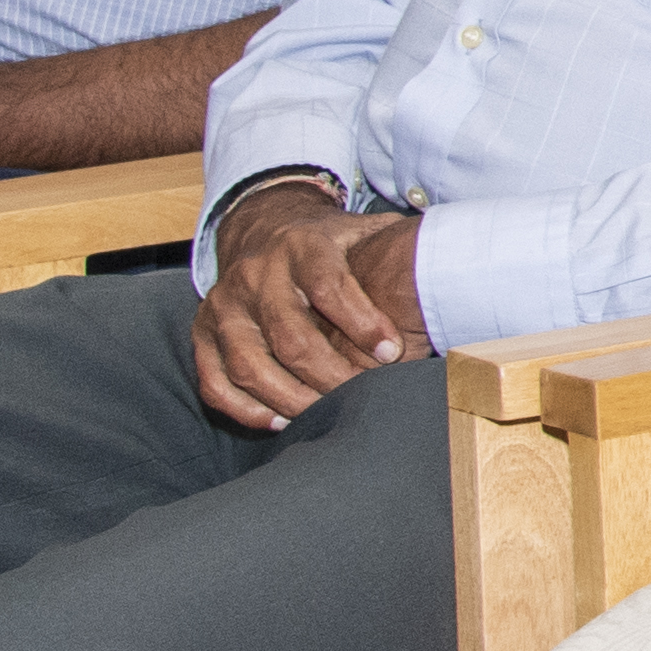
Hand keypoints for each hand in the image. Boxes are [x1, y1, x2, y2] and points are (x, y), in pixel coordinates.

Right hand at [189, 181, 432, 429]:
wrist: (264, 230)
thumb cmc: (330, 245)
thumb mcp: (363, 232)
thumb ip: (397, 249)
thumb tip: (448, 264)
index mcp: (302, 246)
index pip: (329, 284)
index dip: (361, 321)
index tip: (392, 352)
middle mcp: (256, 273)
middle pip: (291, 337)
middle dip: (332, 375)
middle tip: (362, 397)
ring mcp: (224, 305)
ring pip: (250, 364)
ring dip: (291, 399)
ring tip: (324, 415)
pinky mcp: (202, 332)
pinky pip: (215, 381)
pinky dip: (245, 409)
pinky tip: (279, 421)